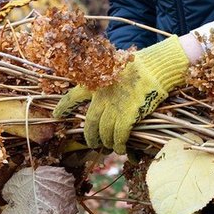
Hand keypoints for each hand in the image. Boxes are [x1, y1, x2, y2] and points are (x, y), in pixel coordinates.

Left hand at [53, 36, 190, 153]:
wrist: (157, 65)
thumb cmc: (141, 65)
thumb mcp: (117, 68)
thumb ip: (108, 83)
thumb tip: (107, 98)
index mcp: (96, 82)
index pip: (73, 95)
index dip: (63, 106)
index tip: (56, 114)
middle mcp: (101, 96)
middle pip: (90, 123)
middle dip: (90, 136)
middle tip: (93, 143)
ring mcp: (114, 106)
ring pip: (104, 132)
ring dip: (107, 142)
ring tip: (111, 147)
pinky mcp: (128, 114)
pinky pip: (119, 135)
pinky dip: (120, 144)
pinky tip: (122, 148)